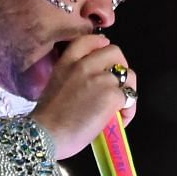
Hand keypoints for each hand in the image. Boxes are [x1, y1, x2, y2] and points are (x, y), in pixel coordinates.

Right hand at [30, 35, 135, 157]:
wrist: (46, 135)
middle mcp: (84, 66)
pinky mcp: (111, 95)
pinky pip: (129, 98)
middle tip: (118, 84)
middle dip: (121, 66)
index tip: (105, 54)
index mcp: (66, 63)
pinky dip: (128, 110)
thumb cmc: (47, 120)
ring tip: (121, 107)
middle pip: (115, 53)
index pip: (88, 41)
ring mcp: (100, 79)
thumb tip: (94, 87)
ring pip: (128, 75)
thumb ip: (74, 79)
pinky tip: (120, 121)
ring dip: (128, 90)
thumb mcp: (55, 86)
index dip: (101, 45)